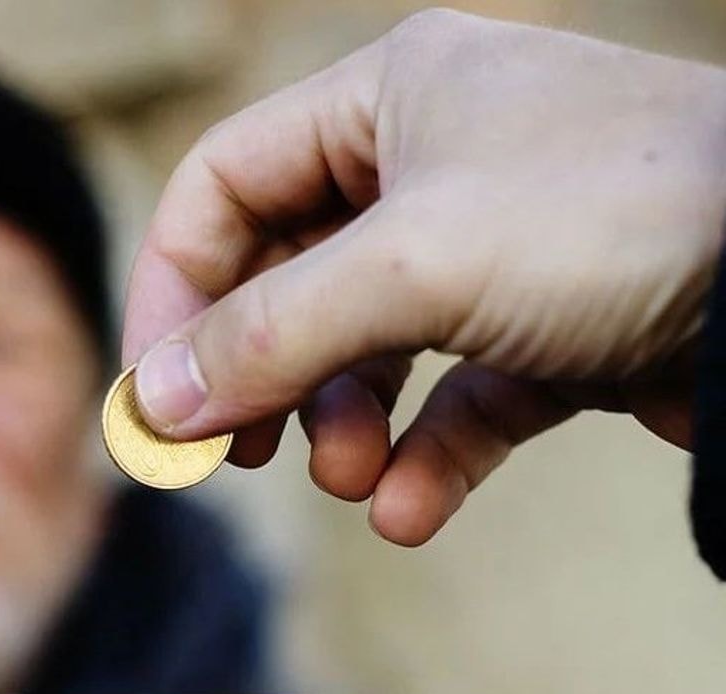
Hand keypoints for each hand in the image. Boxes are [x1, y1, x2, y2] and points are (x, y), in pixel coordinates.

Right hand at [123, 8, 725, 544]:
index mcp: (387, 101)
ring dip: (344, 429)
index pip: (223, 187)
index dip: (173, 292)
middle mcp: (432, 167)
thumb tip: (151, 403)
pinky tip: (413, 514)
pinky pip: (457, 402)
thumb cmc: (618, 216)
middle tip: (230, 458)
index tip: (155, 395)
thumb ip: (267, 334)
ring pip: (368, 352)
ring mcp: (492, 253)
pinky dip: (426, 460)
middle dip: (258, 377)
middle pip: (287, 280)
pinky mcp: (548, 333)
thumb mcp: (411, 266)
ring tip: (352, 480)